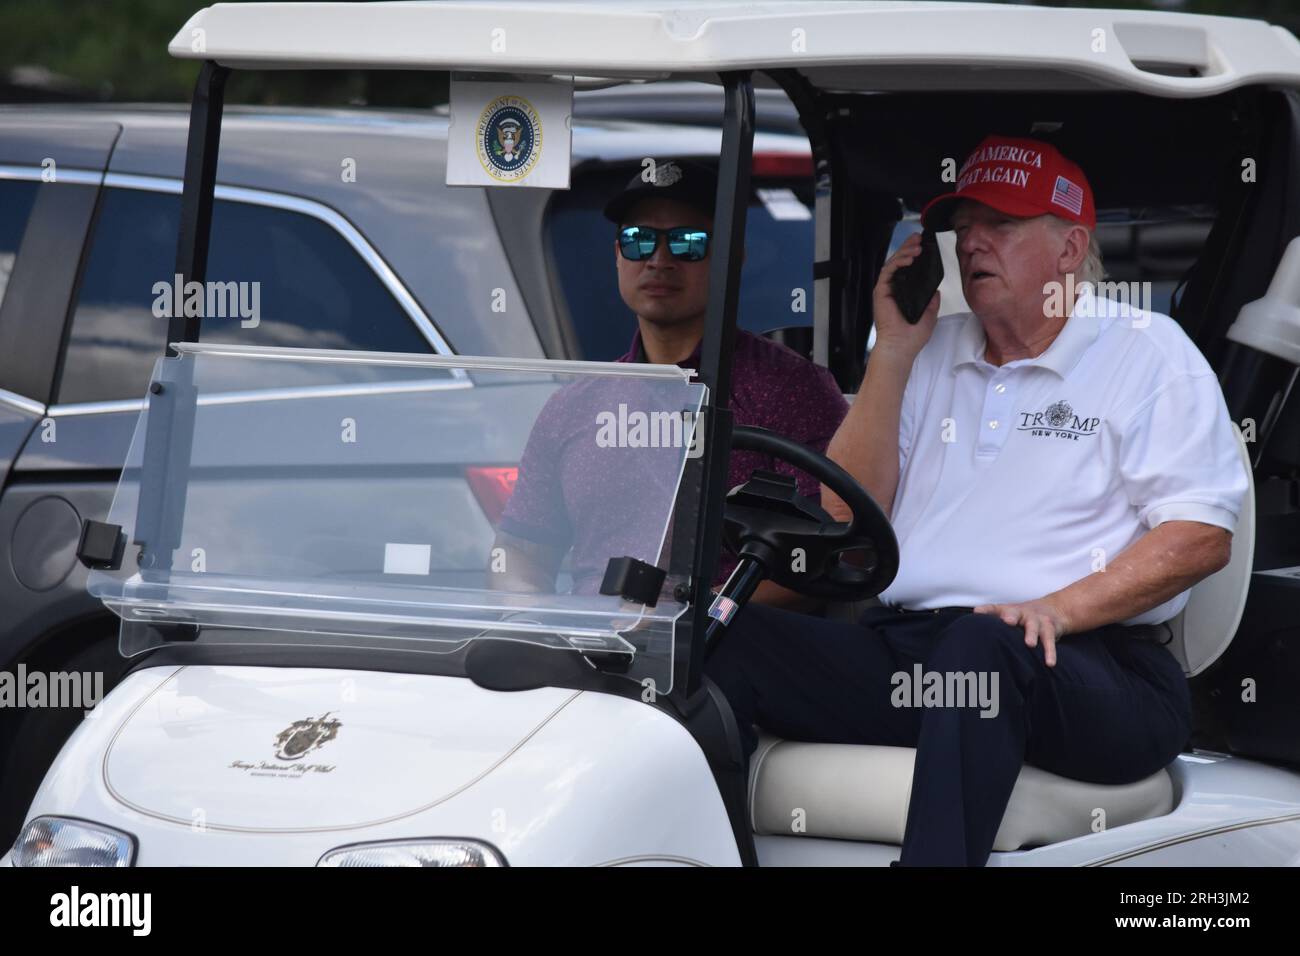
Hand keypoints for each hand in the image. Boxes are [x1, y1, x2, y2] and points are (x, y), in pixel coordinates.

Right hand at [872, 233, 940, 358]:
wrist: (902, 346)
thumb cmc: (913, 336)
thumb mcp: (930, 314)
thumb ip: (931, 300)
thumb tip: (935, 289)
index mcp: (904, 293)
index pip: (907, 269)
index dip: (913, 255)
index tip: (923, 245)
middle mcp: (894, 289)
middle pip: (899, 262)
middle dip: (909, 247)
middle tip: (919, 238)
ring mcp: (886, 290)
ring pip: (893, 263)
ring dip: (905, 252)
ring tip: (917, 246)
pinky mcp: (881, 291)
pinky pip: (888, 271)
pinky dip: (898, 262)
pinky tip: (909, 258)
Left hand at [973, 598, 1070, 666]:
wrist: (1054, 609)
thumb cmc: (1022, 617)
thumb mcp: (1007, 616)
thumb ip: (990, 622)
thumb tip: (968, 636)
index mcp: (1008, 611)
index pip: (994, 608)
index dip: (986, 610)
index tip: (977, 612)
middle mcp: (1022, 613)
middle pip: (1016, 612)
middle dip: (1012, 616)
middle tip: (1008, 621)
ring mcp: (1037, 620)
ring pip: (1035, 626)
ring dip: (1032, 634)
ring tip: (1030, 644)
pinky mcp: (1051, 629)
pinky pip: (1050, 641)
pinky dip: (1050, 652)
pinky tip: (1049, 663)